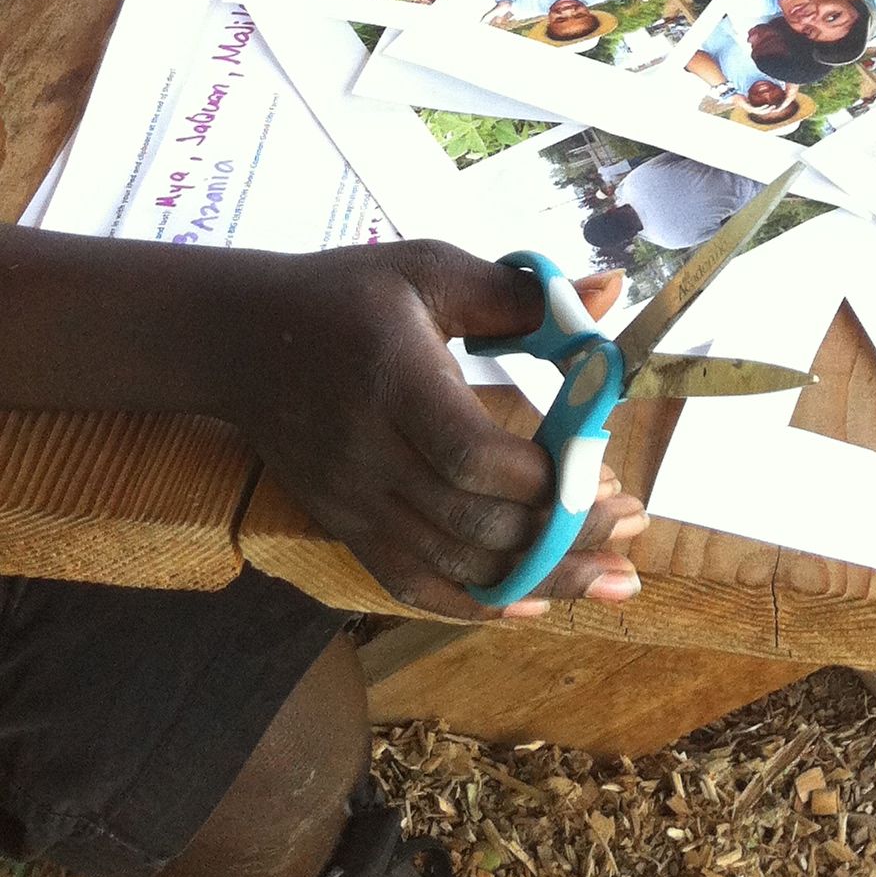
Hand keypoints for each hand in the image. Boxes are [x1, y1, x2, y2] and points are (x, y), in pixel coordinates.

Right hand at [212, 245, 644, 618]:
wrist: (240, 342)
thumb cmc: (347, 297)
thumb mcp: (430, 272)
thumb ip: (521, 294)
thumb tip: (610, 292)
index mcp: (395, 383)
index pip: (471, 455)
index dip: (543, 477)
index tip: (606, 469)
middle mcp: (371, 456)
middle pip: (473, 522)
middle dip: (564, 534)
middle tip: (634, 524)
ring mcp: (355, 503)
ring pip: (453, 565)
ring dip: (540, 579)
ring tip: (614, 578)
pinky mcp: (346, 527)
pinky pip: (414, 583)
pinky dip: (476, 603)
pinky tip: (535, 605)